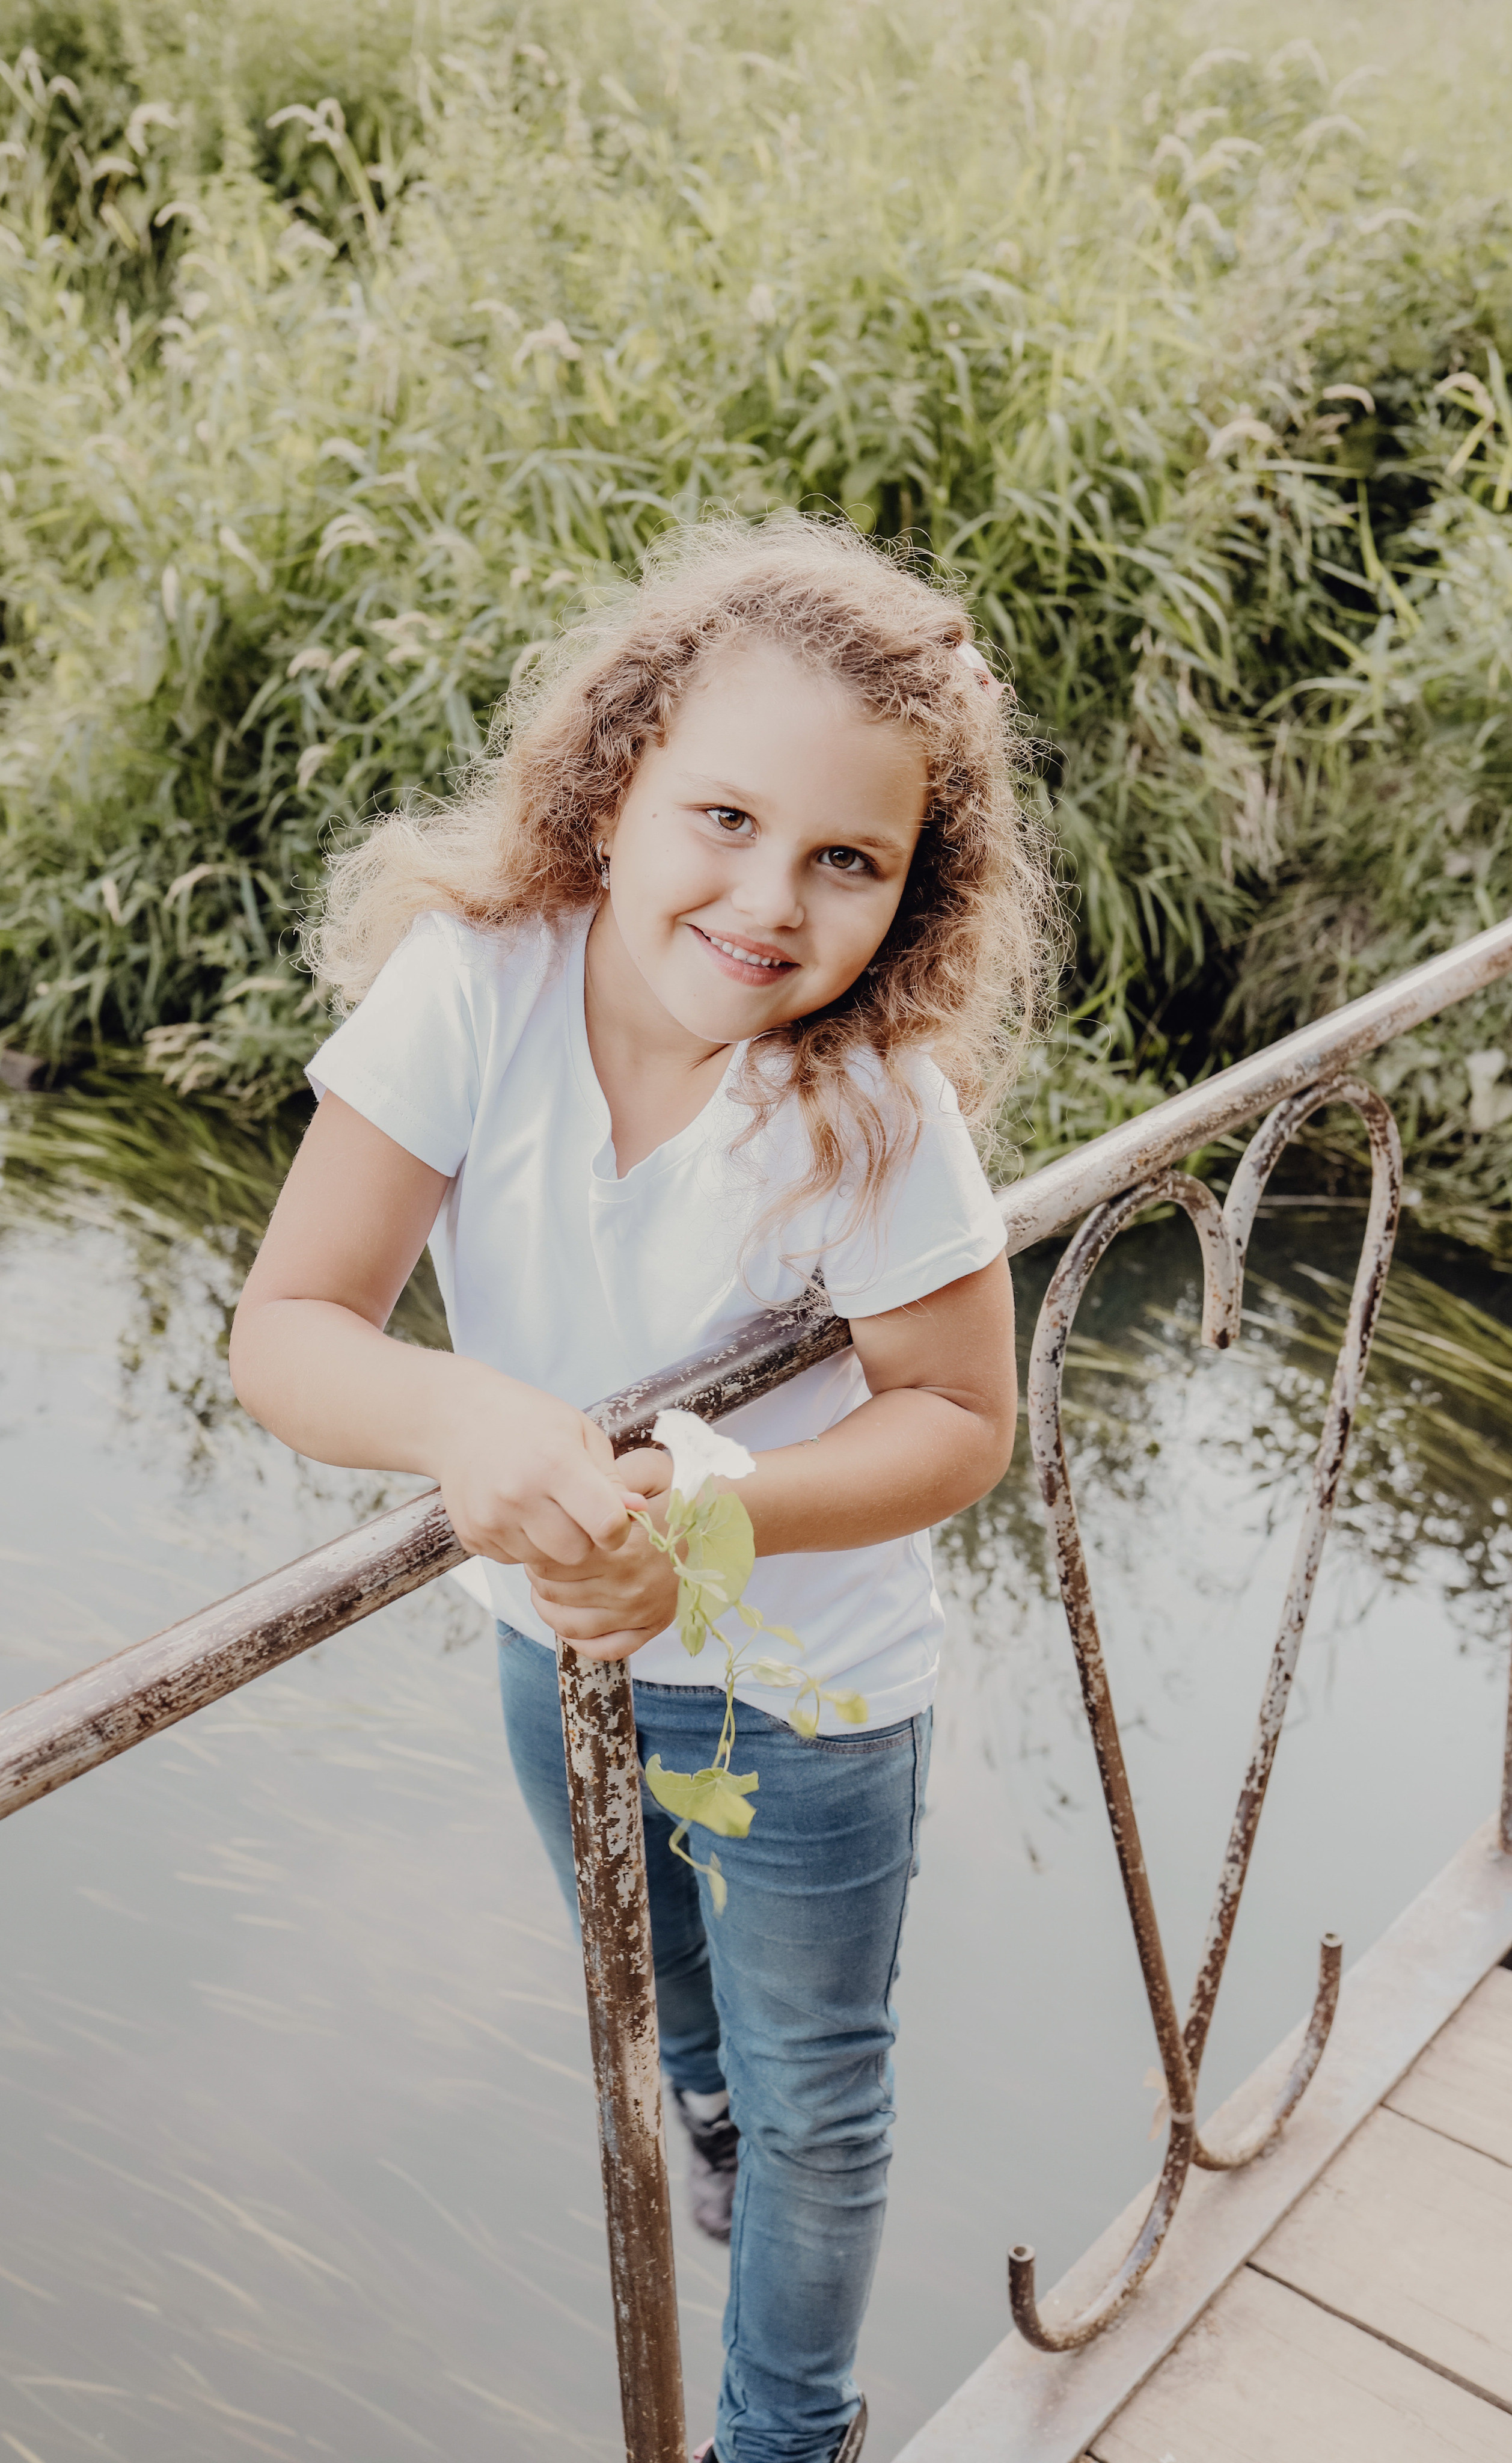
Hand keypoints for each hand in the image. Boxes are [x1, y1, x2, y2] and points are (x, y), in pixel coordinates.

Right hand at [433, 1367, 635, 1567]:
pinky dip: (523, 1543)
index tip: (612, 1516)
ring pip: (546, 1563)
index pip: (606, 1525)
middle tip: (574, 1509)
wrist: (460, 1418)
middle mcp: (519, 1494)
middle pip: (577, 1553)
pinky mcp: (472, 1536)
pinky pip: (515, 1560)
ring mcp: (490, 1519)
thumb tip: (637, 1512)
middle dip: (584, 1538)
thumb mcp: (581, 1433)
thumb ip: (611, 1478)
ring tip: (542, 1505)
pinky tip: (516, 1510)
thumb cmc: (530, 1421)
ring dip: (552, 1543)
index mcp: (555, 1463)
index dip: (618, 1528)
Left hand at [526, 1446, 679, 1660]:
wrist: (721, 1522)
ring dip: (549, 1607)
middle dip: (540, 1574)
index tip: (543, 1536)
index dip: (538, 1547)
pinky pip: (604, 1648)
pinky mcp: (652, 1627)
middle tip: (541, 1558)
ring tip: (549, 1587)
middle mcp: (631, 1587)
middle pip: (556, 1591)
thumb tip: (577, 1495)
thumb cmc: (678, 1492)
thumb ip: (609, 1479)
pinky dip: (578, 1640)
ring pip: (570, 1624)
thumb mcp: (646, 1471)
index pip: (555, 1559)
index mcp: (626, 1548)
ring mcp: (641, 1612)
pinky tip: (570, 1618)